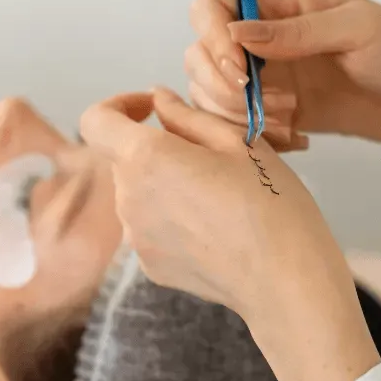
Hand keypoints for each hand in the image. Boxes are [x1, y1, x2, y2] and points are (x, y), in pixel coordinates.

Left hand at [80, 88, 379, 380]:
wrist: (283, 280)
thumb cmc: (269, 203)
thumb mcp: (236, 142)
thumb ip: (186, 115)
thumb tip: (158, 99)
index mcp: (145, 158)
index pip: (96, 121)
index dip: (117, 105)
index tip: (149, 108)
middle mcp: (127, 198)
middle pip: (124, 159)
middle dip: (156, 148)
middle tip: (209, 157)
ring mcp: (135, 237)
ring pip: (137, 193)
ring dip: (163, 184)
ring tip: (215, 196)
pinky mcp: (148, 266)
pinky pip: (149, 227)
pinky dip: (170, 218)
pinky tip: (211, 228)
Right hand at [186, 0, 380, 143]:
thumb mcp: (355, 28)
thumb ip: (296, 31)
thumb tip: (236, 33)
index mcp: (277, 3)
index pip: (212, 8)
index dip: (212, 38)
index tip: (241, 70)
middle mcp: (260, 39)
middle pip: (198, 57)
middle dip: (222, 87)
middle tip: (264, 103)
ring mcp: (262, 78)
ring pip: (209, 96)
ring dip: (238, 116)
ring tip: (288, 119)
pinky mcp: (269, 112)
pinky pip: (236, 127)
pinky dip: (257, 138)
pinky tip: (296, 137)